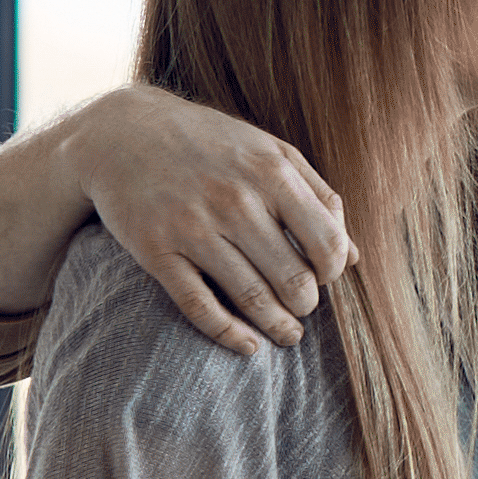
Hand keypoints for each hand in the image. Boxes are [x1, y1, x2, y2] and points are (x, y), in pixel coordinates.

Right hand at [62, 86, 354, 351]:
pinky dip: (229, 333)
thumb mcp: (269, 152)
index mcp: (270, 172)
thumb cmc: (208, 143)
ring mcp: (193, 228)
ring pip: (251, 297)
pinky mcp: (157, 252)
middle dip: (306, 303)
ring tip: (288, 334)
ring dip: (277, 326)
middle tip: (303, 307)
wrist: (121, 132)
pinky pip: (200, 306)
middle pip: (292, 278)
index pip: (327, 242)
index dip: (333, 271)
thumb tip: (355, 256)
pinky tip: (248, 346)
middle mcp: (235, 201)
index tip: (325, 277)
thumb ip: (317, 196)